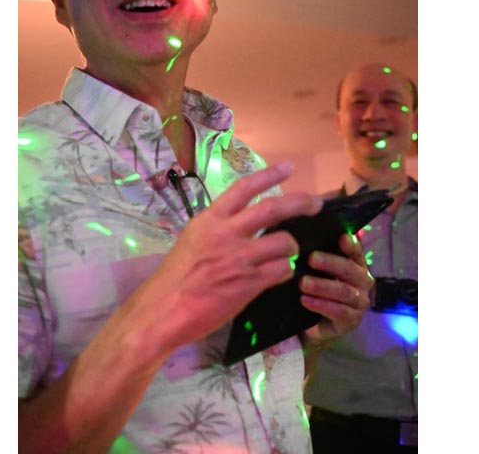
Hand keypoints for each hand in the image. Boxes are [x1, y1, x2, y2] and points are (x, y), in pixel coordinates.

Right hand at [141, 162, 322, 349]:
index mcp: (209, 220)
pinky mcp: (249, 283)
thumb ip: (217, 230)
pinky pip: (281, 270)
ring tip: (287, 253)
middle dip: (299, 203)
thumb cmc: (174, 279)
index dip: (269, 175)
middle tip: (315, 203)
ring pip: (283, 241)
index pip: (243, 188)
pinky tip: (278, 275)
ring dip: (291, 246)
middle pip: (272, 208)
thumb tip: (239, 224)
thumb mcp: (191, 241)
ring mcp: (239, 258)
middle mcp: (226, 233)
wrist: (164, 311)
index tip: (288, 167)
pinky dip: (285, 271)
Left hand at [299, 233, 372, 347]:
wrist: (317, 324)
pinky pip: (339, 312)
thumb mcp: (318, 271)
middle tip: (311, 258)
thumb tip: (310, 235)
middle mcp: (363, 282)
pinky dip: (321, 305)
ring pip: (343, 291)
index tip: (341, 238)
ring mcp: (360, 302)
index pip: (356, 252)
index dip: (351, 245)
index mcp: (357, 265)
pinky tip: (305, 300)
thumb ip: (320, 254)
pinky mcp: (352, 320)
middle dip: (330, 263)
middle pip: (349, 270)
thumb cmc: (319, 290)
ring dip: (322, 286)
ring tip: (303, 283)